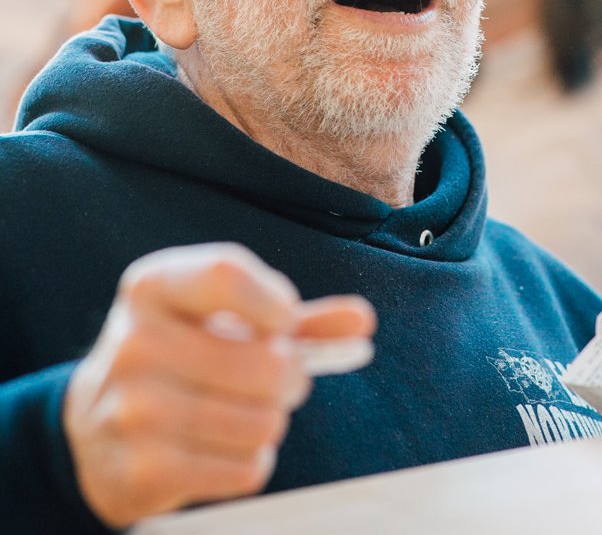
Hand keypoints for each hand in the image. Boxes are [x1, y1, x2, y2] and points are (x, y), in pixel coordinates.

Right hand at [62, 243, 375, 527]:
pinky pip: (245, 469)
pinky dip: (252, 462)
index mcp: (153, 286)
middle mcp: (135, 342)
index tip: (286, 322)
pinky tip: (224, 447)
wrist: (95, 422)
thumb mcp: (222, 317)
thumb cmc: (179, 352)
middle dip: (291, 377)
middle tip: (278, 379)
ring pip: (262, 422)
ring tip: (246, 412)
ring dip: (271, 422)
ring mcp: (133, 410)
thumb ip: (295, 316)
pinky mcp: (142, 471)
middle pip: (266, 364)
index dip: (275, 301)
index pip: (228, 274)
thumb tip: (363, 320)